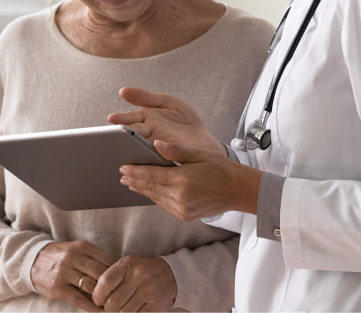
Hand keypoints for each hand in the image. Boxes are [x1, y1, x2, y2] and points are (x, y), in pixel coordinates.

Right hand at [31, 240, 115, 311]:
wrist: (33, 261)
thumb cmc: (61, 256)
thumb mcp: (77, 249)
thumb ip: (94, 258)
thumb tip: (116, 272)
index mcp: (82, 247)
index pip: (107, 259)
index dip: (117, 272)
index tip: (125, 281)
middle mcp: (74, 258)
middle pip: (101, 273)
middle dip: (113, 285)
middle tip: (122, 294)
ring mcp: (65, 273)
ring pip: (91, 287)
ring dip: (103, 297)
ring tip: (113, 303)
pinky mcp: (58, 288)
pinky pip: (79, 299)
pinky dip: (92, 306)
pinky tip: (100, 310)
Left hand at [92, 256, 176, 311]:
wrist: (171, 274)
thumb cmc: (142, 273)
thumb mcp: (127, 268)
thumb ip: (110, 280)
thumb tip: (93, 301)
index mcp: (128, 264)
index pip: (104, 283)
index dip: (98, 296)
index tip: (100, 300)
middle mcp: (138, 275)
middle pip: (111, 303)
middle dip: (109, 309)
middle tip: (114, 306)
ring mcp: (148, 290)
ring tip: (126, 308)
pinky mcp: (156, 305)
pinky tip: (134, 310)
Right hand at [109, 87, 223, 152]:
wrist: (204, 136)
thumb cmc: (184, 119)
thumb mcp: (167, 102)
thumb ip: (146, 97)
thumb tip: (122, 90)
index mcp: (145, 120)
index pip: (129, 119)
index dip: (121, 119)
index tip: (113, 118)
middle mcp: (147, 135)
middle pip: (131, 136)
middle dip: (122, 136)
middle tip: (114, 136)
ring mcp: (154, 149)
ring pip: (138, 149)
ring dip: (132, 150)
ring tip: (126, 149)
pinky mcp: (163, 161)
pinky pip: (152, 161)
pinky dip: (146, 162)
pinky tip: (144, 161)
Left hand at [119, 141, 261, 220]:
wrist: (238, 190)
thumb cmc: (220, 168)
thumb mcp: (198, 154)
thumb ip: (175, 151)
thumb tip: (155, 144)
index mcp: (182, 179)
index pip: (151, 175)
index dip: (135, 172)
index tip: (123, 168)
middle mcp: (179, 197)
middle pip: (150, 187)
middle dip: (135, 181)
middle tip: (122, 175)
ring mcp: (182, 209)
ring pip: (156, 198)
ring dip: (143, 190)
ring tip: (131, 183)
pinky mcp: (185, 215)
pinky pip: (165, 205)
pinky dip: (155, 197)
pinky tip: (151, 191)